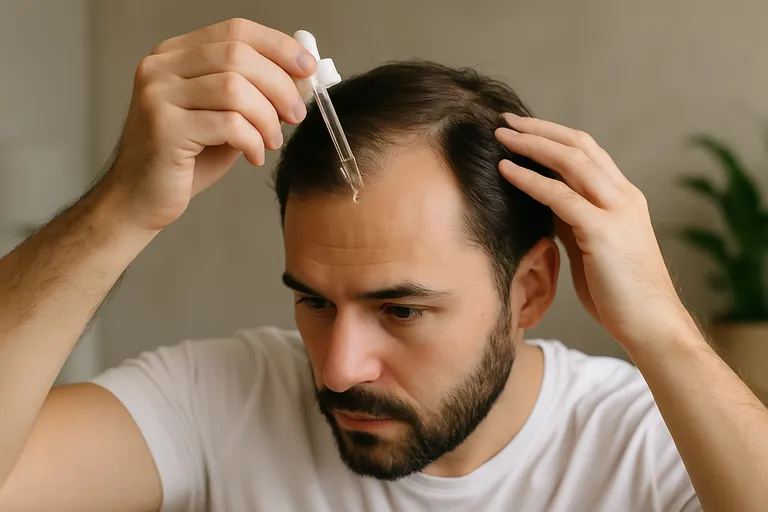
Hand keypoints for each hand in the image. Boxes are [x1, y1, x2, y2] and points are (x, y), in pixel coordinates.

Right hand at [102, 18, 316, 231]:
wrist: (140, 200)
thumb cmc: (186, 161)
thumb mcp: (225, 118)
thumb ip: (255, 94)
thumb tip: (300, 78)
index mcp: (175, 55)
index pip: (235, 30)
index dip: (278, 46)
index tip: (307, 68)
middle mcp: (161, 67)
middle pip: (238, 55)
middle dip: (280, 86)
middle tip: (296, 115)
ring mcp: (157, 95)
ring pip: (235, 88)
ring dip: (268, 118)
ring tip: (272, 141)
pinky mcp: (164, 128)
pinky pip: (227, 124)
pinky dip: (252, 141)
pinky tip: (254, 156)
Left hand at [495, 114, 697, 350]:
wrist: (650, 325)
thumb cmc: (619, 293)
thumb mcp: (592, 246)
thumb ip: (573, 220)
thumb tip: (545, 201)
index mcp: (624, 198)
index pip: (587, 152)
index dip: (554, 136)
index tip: (522, 129)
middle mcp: (624, 197)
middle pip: (579, 146)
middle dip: (539, 129)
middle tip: (505, 120)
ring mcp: (616, 211)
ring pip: (571, 161)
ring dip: (532, 145)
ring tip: (500, 136)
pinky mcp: (603, 231)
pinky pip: (560, 196)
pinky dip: (530, 179)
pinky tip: (506, 170)